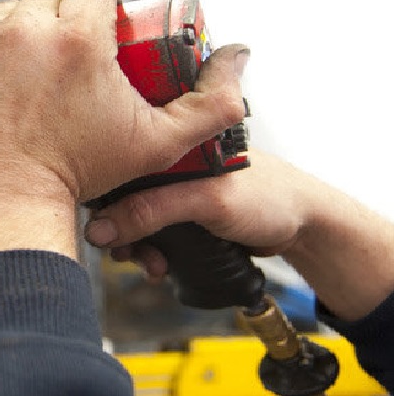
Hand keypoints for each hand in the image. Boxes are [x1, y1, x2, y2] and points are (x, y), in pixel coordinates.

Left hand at [0, 0, 248, 278]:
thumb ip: (209, 106)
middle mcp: (24, 30)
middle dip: (60, 23)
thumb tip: (237, 66)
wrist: (4, 203)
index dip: (100, 7)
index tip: (97, 33)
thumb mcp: (156, 143)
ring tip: (29, 74)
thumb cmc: (75, 174)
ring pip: (7, 13)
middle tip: (63, 64)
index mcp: (77, 36)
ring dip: (19, 32)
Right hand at [85, 148, 393, 320]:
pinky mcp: (183, 211)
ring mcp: (175, 187)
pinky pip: (153, 229)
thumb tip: (102, 228)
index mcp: (174, 140)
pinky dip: (151, 249)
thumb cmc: (270, 198)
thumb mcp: (207, 201)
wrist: (306, 228)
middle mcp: (169, 160)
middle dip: (120, 227)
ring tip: (148, 262)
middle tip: (125, 252)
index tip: (97, 223)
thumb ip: (153, 210)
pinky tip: (158, 264)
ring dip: (135, 243)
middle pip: (122, 192)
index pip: (122, 160)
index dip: (104, 192)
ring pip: (135, 214)